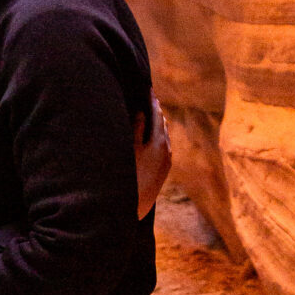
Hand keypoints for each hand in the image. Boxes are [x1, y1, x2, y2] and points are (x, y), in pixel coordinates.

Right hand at [134, 93, 171, 218]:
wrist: (135, 206)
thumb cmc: (127, 176)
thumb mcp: (129, 149)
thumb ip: (137, 129)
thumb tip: (142, 112)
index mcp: (159, 142)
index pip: (156, 115)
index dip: (151, 101)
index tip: (148, 88)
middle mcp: (166, 150)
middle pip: (162, 124)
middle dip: (156, 110)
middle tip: (150, 96)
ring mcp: (166, 161)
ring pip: (164, 136)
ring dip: (158, 124)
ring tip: (151, 112)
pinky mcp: (163, 171)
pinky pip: (163, 147)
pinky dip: (158, 136)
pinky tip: (153, 135)